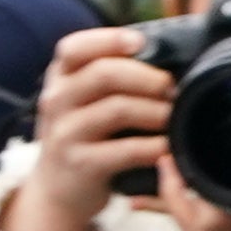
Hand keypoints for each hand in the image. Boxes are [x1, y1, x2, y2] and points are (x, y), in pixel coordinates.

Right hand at [0, 32, 171, 230]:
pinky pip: (125, 150)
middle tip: (171, 88)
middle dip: (147, 77)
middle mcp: (57, 101)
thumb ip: (107, 77)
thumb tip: (161, 56)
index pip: (75, 47)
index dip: (110, 39)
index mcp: (59, 78)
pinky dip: (154, 146)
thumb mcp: (81, 101)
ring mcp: (65, 133)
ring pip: (117, 109)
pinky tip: (167, 147)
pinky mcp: (80, 164)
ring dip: (156, 111)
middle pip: (104, 74)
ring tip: (174, 116)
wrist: (56, 191)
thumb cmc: (82, 136)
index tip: (142, 43)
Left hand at [167, 74, 230, 230]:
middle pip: (195, 219)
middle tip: (166, 150)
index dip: (190, 178)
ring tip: (164, 169)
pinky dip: (188, 215)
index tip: (178, 147)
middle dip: (172, 187)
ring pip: (196, 229)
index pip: (223, 196)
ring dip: (175, 204)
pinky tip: (175, 197)